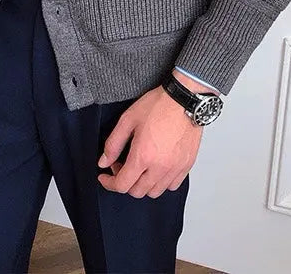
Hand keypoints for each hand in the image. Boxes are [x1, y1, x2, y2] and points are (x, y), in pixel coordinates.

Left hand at [97, 78, 203, 198]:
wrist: (185, 99)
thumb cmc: (159, 105)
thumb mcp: (128, 119)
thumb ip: (113, 144)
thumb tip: (104, 162)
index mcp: (143, 156)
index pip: (122, 185)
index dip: (109, 183)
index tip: (105, 177)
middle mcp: (160, 167)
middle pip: (137, 191)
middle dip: (125, 182)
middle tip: (122, 165)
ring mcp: (175, 168)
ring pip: (155, 192)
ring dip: (143, 184)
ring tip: (140, 167)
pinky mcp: (186, 166)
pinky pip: (172, 186)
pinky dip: (161, 182)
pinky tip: (157, 168)